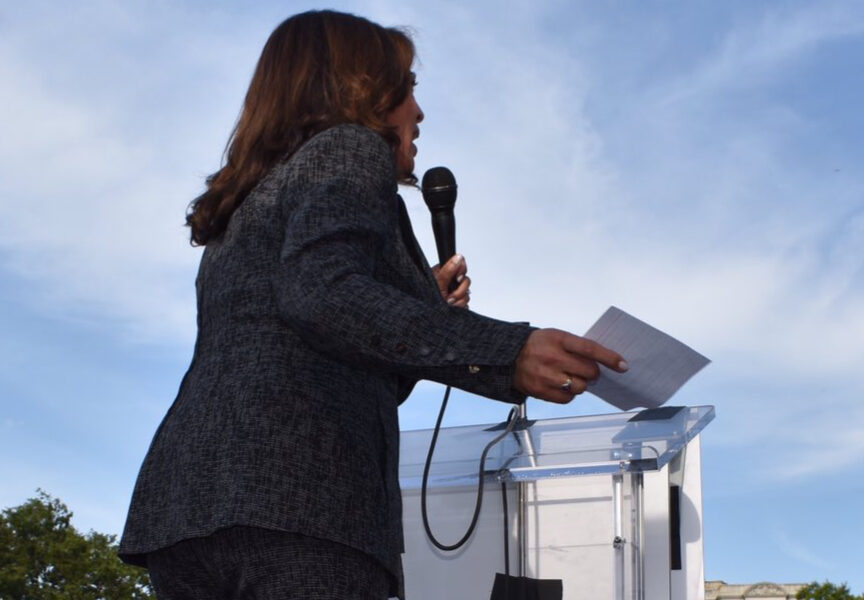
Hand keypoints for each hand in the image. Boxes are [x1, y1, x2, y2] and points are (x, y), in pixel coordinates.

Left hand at [433, 254, 470, 307]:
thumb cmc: (428, 300)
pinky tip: (452, 308)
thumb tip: (458, 257)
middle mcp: (450, 281)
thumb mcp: (438, 284)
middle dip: (459, 291)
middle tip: (450, 296)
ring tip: (449, 303)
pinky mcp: (458, 302)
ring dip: (459, 301)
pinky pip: (466, 303)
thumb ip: (448, 271)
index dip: (461, 272)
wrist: (429, 316)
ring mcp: (454, 292)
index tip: (457, 279)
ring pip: (467, 293)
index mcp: (444, 272)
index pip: (460, 264)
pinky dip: (460, 307)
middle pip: (466, 280)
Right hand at [513, 328, 628, 403]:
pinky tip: (561, 385)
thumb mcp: (555, 336)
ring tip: (570, 377)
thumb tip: (603, 363)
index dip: (609, 358)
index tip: (623, 365)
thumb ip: (576, 346)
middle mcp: (552, 357)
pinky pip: (567, 398)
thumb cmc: (538, 345)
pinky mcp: (540, 391)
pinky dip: (569, 393)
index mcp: (558, 339)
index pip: (590, 349)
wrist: (507, 356)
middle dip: (593, 373)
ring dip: (581, 384)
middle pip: (589, 371)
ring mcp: (545, 376)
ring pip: (580, 387)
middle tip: (588, 371)